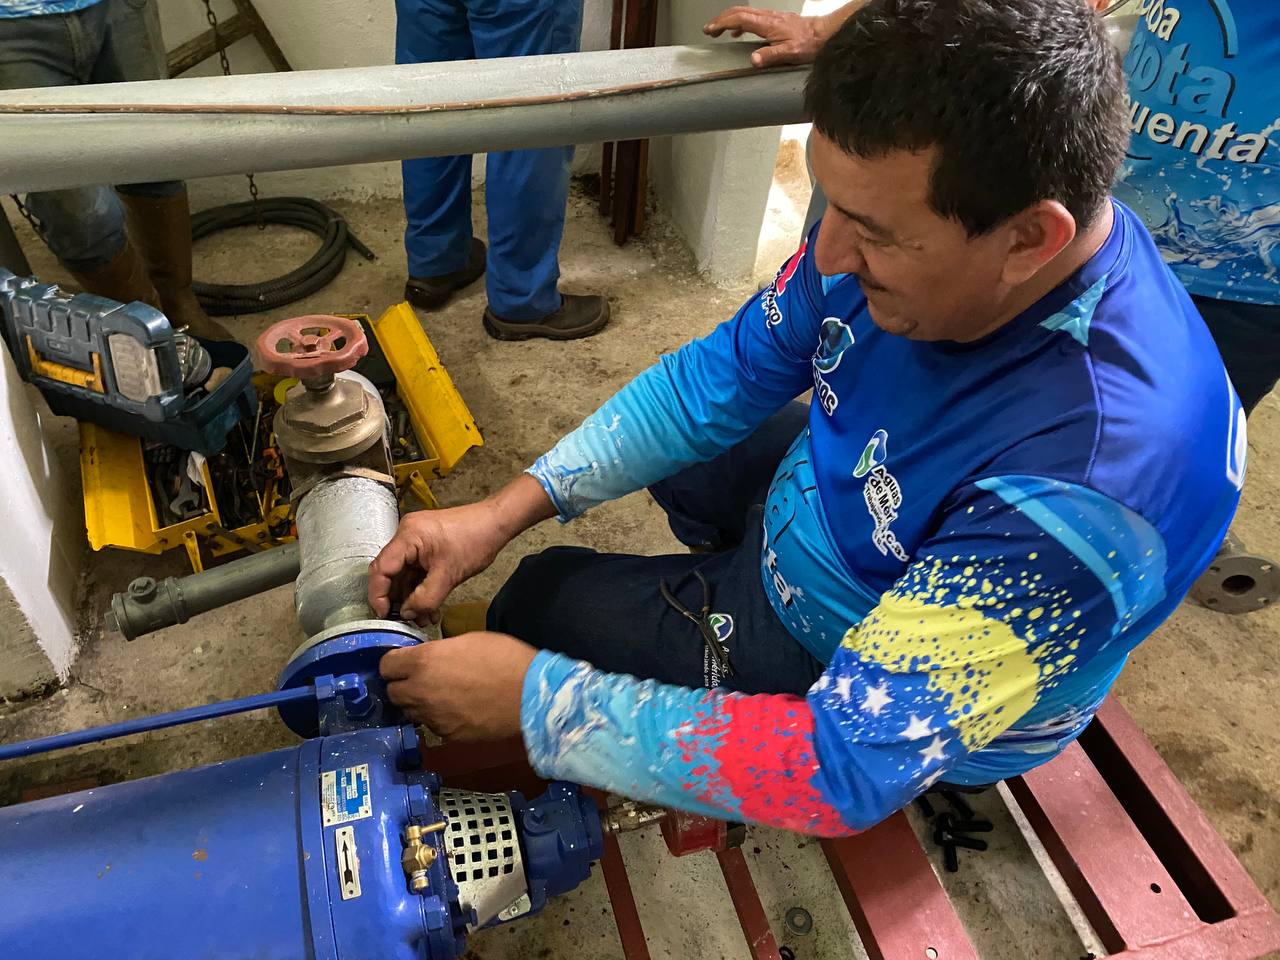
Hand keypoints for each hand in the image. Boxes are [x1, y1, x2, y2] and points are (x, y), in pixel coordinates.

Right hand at [369, 474, 558, 625]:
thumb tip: (407, 614)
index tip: (384, 614)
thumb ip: (425, 599)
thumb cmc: (476, 539)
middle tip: (406, 620)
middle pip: (390, 573)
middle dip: (398, 600)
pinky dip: (421, 589)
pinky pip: (416, 571)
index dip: (378, 594)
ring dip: (412, 598)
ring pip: (404, 575)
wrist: (496, 523)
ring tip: (424, 618)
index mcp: (408, 536)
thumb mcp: (449, 576)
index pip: (380, 569)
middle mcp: (407, 535)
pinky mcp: (426, 547)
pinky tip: (430, 608)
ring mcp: (416, 541)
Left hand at [379, 632, 536, 739]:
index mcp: (423, 661)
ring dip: (418, 703)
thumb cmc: (504, 659)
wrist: (530, 694)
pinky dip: (439, 718)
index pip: (386, 665)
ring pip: (410, 711)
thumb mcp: (467, 641)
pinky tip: (459, 709)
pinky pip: (432, 725)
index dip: (395, 662)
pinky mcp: (447, 734)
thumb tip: (428, 659)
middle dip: (403, 685)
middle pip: (392, 692)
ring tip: (442, 695)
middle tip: (422, 678)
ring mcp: (432, 717)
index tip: (404, 662)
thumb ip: (438, 652)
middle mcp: (420, 691)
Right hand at [704, 6, 825, 67]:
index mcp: (767, 24)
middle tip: (708, 29)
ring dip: (728, 19)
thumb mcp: (789, 53)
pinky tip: (737, 31)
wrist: (822, 33)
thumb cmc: (808, 43)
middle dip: (720, 19)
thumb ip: (770, 56)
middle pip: (738, 12)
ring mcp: (770, 17)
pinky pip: (752, 17)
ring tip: (718, 30)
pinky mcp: (773, 19)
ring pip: (744, 13)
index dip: (722, 23)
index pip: (739, 19)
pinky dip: (739, 22)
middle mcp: (767, 17)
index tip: (710, 29)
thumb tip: (753, 60)